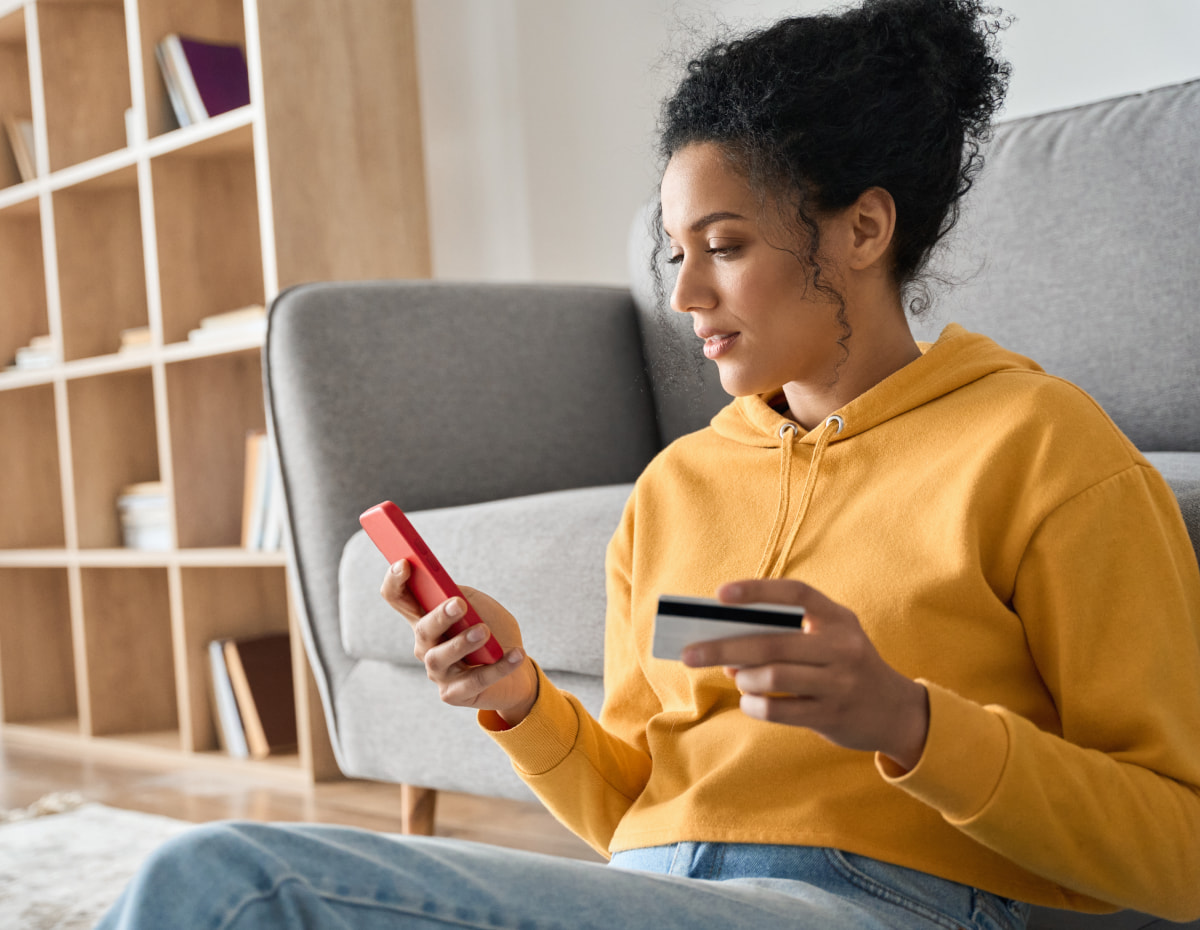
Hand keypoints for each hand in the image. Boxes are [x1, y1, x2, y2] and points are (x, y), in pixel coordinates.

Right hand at [380, 561, 538, 724]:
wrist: (517, 669)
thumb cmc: (495, 632)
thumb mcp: (481, 607)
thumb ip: (464, 596)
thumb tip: (451, 592)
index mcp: (426, 618)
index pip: (398, 598)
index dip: (395, 581)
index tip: (404, 563)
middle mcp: (426, 645)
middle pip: (422, 629)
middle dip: (439, 616)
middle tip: (458, 604)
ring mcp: (437, 672)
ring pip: (440, 657)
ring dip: (462, 643)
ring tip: (484, 631)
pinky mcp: (454, 694)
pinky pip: (474, 680)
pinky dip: (498, 667)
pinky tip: (516, 654)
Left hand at [681, 579, 928, 770]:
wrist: (896, 711)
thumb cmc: (846, 666)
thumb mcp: (829, 639)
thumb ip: (786, 634)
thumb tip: (727, 642)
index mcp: (838, 618)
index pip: (796, 593)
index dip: (757, 590)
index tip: (719, 595)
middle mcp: (842, 647)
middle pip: (772, 642)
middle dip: (723, 646)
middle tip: (689, 653)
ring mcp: (840, 683)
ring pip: (774, 677)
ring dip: (744, 678)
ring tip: (737, 677)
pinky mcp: (832, 715)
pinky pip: (779, 710)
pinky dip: (755, 705)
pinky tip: (750, 702)